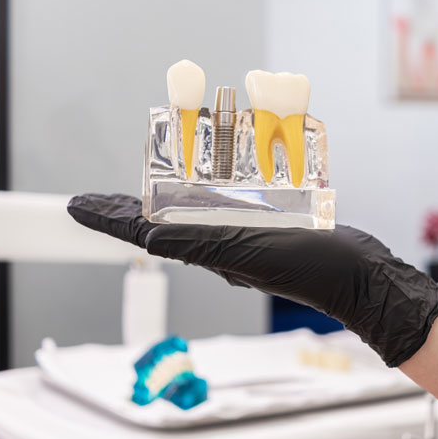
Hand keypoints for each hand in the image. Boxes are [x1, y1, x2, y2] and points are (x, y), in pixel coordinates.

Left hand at [67, 193, 437, 366]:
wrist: (360, 278)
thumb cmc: (311, 269)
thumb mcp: (248, 252)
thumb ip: (199, 242)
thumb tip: (148, 236)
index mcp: (210, 251)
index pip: (146, 233)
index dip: (109, 218)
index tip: (77, 204)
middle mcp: (223, 242)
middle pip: (167, 217)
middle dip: (135, 202)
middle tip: (112, 183)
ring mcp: (248, 232)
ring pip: (202, 203)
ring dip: (179, 184)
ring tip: (165, 160)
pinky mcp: (272, 222)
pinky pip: (239, 197)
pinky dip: (225, 180)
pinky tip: (228, 165)